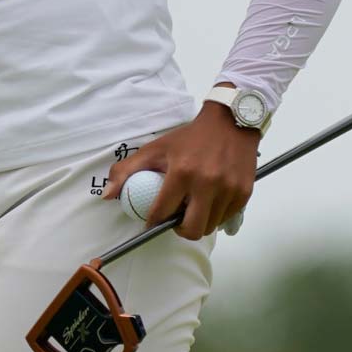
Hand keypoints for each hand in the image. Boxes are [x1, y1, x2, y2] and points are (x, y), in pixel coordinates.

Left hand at [102, 99, 258, 239]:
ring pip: (210, 227)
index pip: (163, 212)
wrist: (230, 121)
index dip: (154, 221)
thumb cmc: (190, 137)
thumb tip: (107, 195)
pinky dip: (216, 215)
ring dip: (199, 222)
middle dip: (180, 230)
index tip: (153, 219)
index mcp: (182, 172)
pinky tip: (210, 200)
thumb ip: (127, 171)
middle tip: (177, 219)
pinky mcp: (244, 193)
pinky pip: (225, 218)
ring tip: (194, 206)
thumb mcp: (156, 148)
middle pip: (191, 230)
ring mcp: (228, 190)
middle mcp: (207, 183)